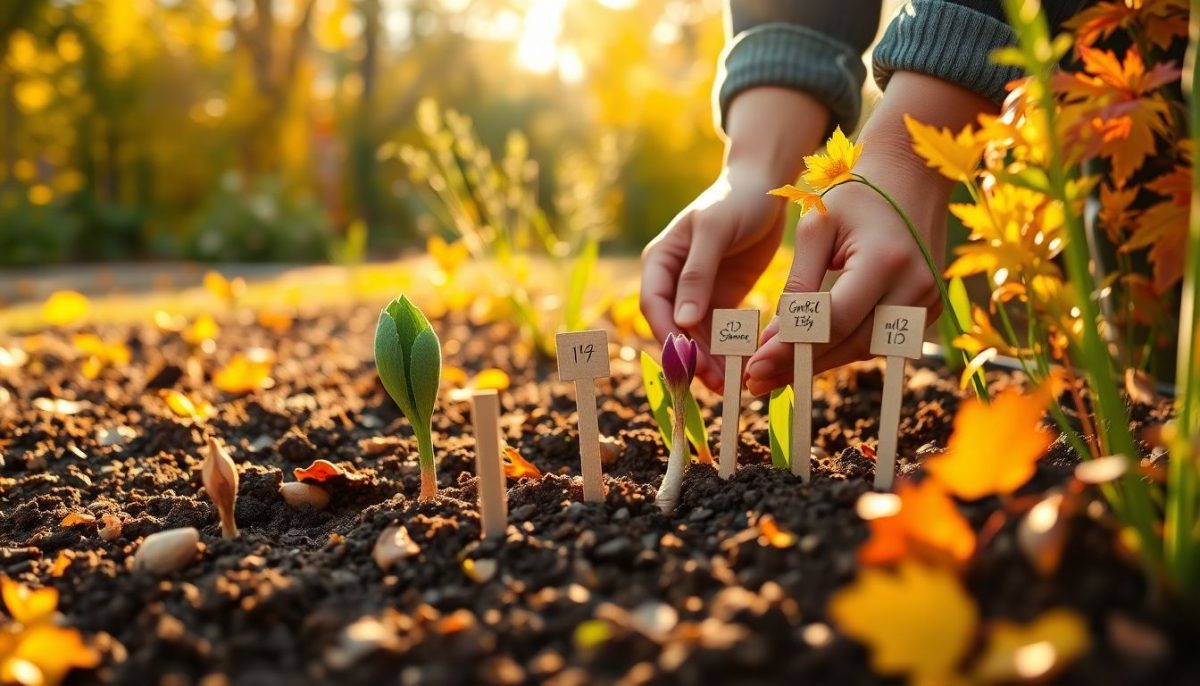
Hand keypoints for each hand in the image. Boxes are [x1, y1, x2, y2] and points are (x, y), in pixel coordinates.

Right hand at [640, 169, 787, 389]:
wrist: (766, 186)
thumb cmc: (735, 199)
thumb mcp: (715, 231)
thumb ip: (697, 274)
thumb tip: (681, 321)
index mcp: (660, 262)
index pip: (654, 305)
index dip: (667, 335)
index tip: (688, 361)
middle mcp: (673, 281)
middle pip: (676, 328)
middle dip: (693, 356)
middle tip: (715, 383)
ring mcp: (698, 293)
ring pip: (699, 336)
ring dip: (713, 360)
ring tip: (733, 383)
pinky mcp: (723, 300)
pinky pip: (722, 332)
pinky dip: (730, 351)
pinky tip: (746, 367)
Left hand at [744, 72, 995, 395]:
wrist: (911, 178)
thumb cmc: (854, 196)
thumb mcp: (815, 228)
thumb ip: (798, 283)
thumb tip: (774, 340)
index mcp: (887, 260)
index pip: (835, 319)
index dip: (793, 347)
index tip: (754, 365)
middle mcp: (916, 286)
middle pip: (850, 343)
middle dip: (800, 364)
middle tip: (755, 380)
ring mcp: (929, 301)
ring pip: (865, 349)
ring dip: (819, 363)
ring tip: (773, 374)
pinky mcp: (928, 309)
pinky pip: (878, 340)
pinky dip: (842, 349)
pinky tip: (807, 356)